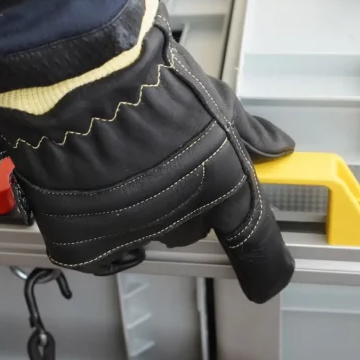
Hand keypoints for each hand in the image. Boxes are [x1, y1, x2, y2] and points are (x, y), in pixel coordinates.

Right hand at [0, 0, 295, 303]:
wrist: (83, 80)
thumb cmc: (148, 83)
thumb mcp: (214, 98)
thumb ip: (249, 130)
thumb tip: (276, 144)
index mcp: (225, 190)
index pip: (258, 251)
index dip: (265, 270)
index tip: (268, 279)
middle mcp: (184, 222)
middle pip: (189, 226)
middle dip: (180, 201)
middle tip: (158, 161)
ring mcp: (134, 235)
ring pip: (143, 233)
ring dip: (136, 209)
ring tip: (117, 164)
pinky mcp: (85, 243)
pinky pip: (99, 250)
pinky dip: (96, 230)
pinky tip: (91, 192)